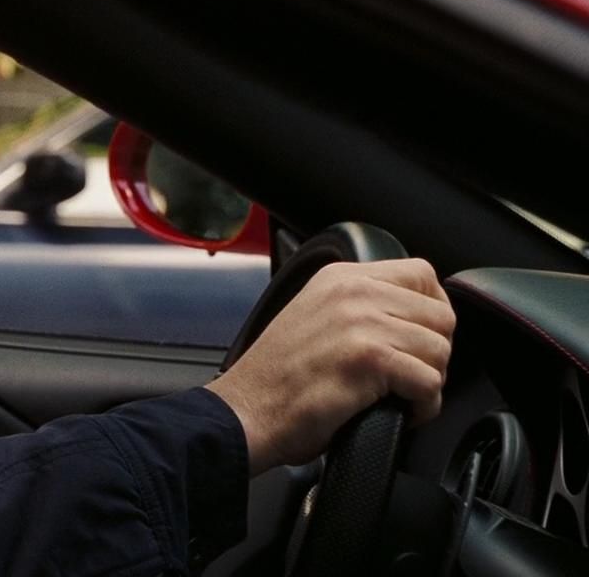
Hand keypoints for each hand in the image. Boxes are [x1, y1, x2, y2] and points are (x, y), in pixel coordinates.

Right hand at [206, 259, 454, 473]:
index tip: (416, 339)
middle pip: (441, 315)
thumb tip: (410, 318)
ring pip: (440, 350)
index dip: (431, 311)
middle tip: (406, 376)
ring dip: (429, 382)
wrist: (246, 412)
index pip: (422, 274)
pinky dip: (423, 407)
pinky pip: (430, 383)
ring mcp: (362, 322)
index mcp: (340, 278)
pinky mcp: (370, 359)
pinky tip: (400, 412)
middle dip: (433, 353)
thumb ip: (358, 305)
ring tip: (400, 396)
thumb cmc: (277, 379)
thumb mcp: (314, 315)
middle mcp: (353, 291)